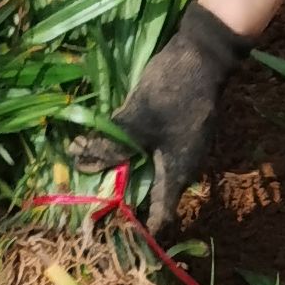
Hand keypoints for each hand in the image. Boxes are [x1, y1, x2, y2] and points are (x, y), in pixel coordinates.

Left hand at [105, 1, 247, 230]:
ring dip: (127, 177)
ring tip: (97, 179)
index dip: (138, 229)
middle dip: (125, 203)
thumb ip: (110, 145)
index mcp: (177, 173)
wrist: (204, 51)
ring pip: (152, 173)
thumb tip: (80, 168)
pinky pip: (153, 153)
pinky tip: (114, 150)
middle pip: (153, 197)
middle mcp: (183, 167)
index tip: (113, 232)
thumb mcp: (137, 119)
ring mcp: (181, 147)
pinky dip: (134, 157)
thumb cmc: (174, 90)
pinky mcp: (176, 130)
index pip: (160, 217)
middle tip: (95, 206)